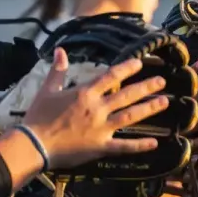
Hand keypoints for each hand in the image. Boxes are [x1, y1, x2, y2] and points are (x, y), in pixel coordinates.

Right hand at [21, 48, 169, 168]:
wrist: (33, 144)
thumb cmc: (38, 117)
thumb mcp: (47, 90)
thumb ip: (58, 71)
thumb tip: (60, 50)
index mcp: (85, 94)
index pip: (110, 77)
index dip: (126, 69)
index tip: (140, 63)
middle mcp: (97, 109)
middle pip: (126, 95)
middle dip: (146, 87)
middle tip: (162, 82)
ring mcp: (101, 128)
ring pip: (130, 116)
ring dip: (148, 109)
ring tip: (164, 102)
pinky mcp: (101, 146)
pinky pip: (124, 146)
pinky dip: (139, 145)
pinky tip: (155, 142)